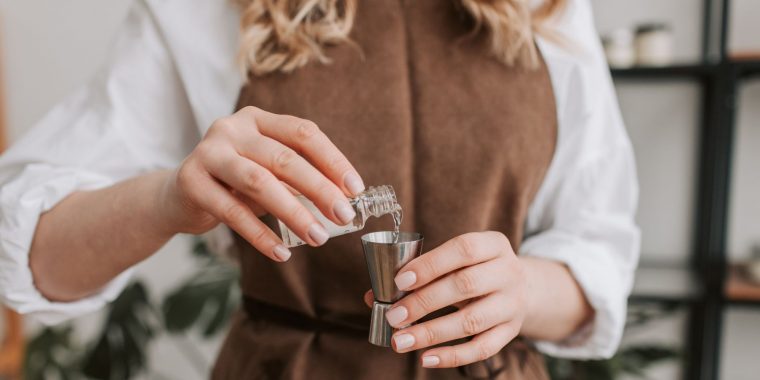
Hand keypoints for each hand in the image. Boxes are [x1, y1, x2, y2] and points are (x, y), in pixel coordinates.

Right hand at [162, 106, 364, 260]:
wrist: (176, 196)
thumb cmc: (233, 184)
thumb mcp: (267, 173)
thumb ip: (297, 180)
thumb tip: (342, 201)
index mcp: (257, 120)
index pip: (302, 133)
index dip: (332, 160)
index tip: (355, 189)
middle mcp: (231, 128)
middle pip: (284, 158)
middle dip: (319, 189)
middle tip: (343, 216)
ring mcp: (208, 152)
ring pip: (259, 182)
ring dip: (293, 213)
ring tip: (317, 237)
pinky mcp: (190, 181)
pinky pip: (232, 212)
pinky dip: (260, 235)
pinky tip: (281, 252)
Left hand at [365, 231, 526, 367]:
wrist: (522, 287)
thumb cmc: (475, 269)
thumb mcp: (457, 260)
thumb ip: (419, 273)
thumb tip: (374, 296)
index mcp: (493, 245)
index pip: (463, 249)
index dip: (430, 265)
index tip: (400, 281)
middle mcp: (509, 272)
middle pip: (466, 286)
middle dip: (424, 302)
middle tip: (393, 316)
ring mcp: (512, 304)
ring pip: (472, 321)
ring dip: (431, 333)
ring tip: (400, 341)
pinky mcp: (511, 332)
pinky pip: (482, 348)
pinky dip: (452, 356)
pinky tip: (425, 358)